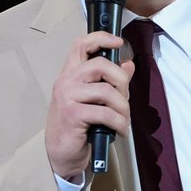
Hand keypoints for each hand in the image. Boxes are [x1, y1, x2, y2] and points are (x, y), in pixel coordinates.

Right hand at [46, 31, 134, 177]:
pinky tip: (120, 130)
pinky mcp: (73, 115)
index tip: (118, 42)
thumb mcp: (93, 100)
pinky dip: (119, 123)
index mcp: (70, 74)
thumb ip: (110, 82)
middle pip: (100, 64)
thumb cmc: (77, 126)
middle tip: (124, 97)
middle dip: (121, 80)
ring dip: (123, 107)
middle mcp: (66, 81)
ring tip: (123, 119)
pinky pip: (106, 113)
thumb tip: (128, 65)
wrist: (61, 153)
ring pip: (107, 91)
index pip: (80, 45)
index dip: (100, 38)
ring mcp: (68, 97)